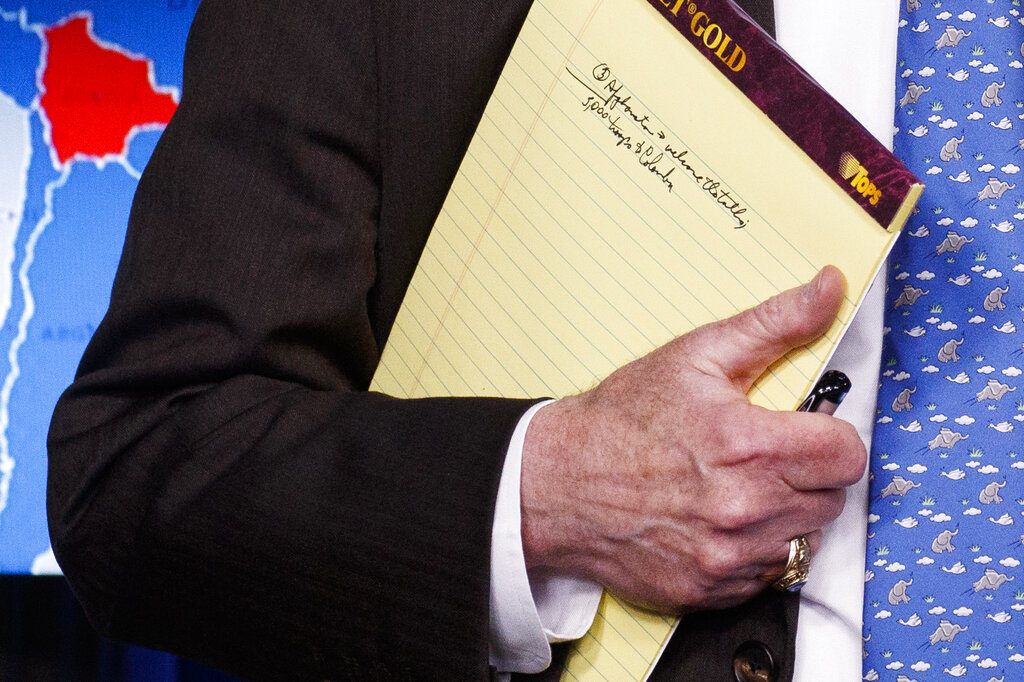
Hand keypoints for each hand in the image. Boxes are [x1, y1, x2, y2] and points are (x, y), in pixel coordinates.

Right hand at [519, 266, 865, 611]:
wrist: (556, 483)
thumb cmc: (621, 419)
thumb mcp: (695, 356)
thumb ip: (775, 323)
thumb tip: (829, 287)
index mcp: (749, 445)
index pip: (848, 454)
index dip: (830, 437)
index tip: (806, 431)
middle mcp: (744, 509)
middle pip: (831, 498)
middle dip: (807, 474)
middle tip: (762, 457)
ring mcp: (726, 556)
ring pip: (804, 539)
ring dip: (784, 514)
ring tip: (736, 488)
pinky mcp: (710, 589)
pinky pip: (767, 574)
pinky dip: (753, 549)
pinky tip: (717, 521)